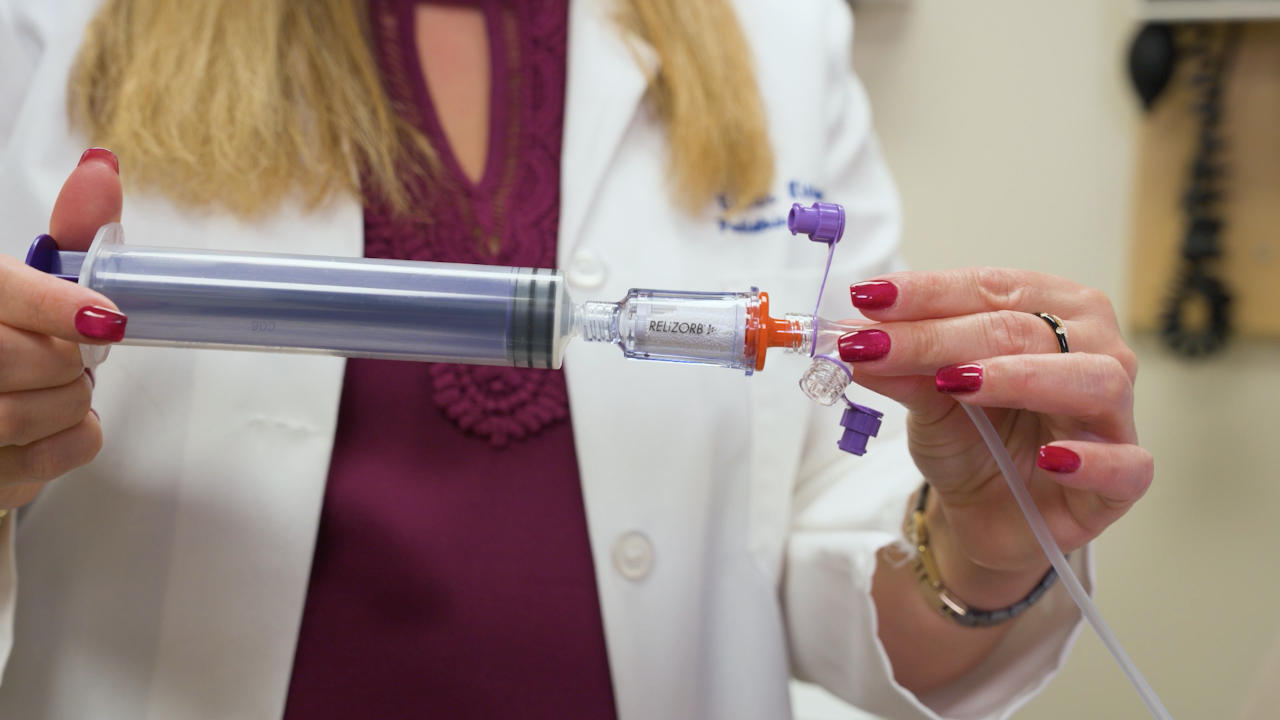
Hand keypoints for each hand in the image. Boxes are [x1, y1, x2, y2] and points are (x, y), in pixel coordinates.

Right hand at [0, 148, 125, 509]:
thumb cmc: (3, 340)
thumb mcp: (20, 284)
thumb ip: (68, 235)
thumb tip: (103, 169)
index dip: (55, 306)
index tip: (105, 320)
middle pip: (10, 359)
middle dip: (64, 363)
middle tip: (70, 360)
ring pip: (18, 417)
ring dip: (66, 405)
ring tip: (57, 391)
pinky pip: (30, 468)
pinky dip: (66, 444)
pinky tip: (51, 427)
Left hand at [841, 269, 1150, 605]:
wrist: (988, 515)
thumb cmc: (972, 439)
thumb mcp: (926, 398)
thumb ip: (901, 366)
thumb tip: (853, 336)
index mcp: (1052, 310)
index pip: (993, 287)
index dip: (929, 291)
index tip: (868, 297)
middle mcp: (1095, 349)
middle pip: (1026, 330)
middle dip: (943, 336)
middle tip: (878, 345)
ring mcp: (1116, 413)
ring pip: (1091, 379)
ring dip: (1020, 378)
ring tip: (958, 383)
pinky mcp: (1126, 479)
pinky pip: (1125, 463)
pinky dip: (1089, 459)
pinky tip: (1050, 458)